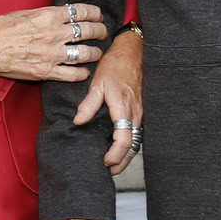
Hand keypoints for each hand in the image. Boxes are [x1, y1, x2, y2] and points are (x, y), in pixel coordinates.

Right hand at [0, 3, 106, 81]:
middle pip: (88, 31)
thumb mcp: (24, 13)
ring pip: (85, 53)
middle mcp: (52, 34)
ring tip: (97, 52)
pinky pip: (72, 74)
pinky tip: (84, 71)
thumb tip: (62, 15)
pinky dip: (82, 73)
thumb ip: (46, 15)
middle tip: (102, 32)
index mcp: (47, 15)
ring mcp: (50, 54)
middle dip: (100, 31)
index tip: (98, 15)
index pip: (81, 11)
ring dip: (95, 52)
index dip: (95, 13)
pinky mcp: (44, 72)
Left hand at [76, 29, 142, 170]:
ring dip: (127, 154)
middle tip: (109, 170)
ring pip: (138, 140)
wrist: (134, 50)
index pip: (125, 140)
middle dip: (122, 162)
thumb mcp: (98, 82)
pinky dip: (131, 142)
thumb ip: (89, 104)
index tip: (104, 161)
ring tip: (114, 162)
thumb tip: (78, 121)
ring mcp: (142, 112)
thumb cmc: (117, 64)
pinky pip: (139, 131)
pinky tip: (121, 145)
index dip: (115, 155)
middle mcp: (136, 113)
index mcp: (124, 108)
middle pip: (134, 146)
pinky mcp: (142, 109)